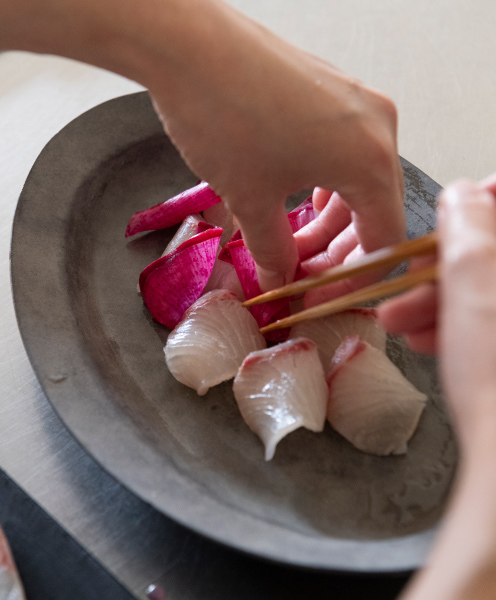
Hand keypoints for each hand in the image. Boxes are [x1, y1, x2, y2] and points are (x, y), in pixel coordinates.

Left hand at [146, 0, 405, 290]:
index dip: (351, 282)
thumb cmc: (225, 119)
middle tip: (298, 277)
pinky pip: (341, 154)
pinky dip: (322, 187)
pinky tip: (295, 203)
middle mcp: (377, 128)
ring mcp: (356, 103)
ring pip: (355, 184)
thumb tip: (280, 282)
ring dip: (325, 224)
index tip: (319, 298)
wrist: (188, 44)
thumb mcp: (252, 201)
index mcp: (372, 160)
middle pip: (372, 213)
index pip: (383, 242)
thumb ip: (273, 252)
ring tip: (287, 245)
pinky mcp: (332, 91)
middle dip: (335, 254)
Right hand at [394, 176, 495, 599]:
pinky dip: (452, 328)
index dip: (482, 204)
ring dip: (437, 303)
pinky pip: (483, 326)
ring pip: (484, 295)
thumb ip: (468, 224)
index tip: (448, 218)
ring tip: (397, 323)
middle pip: (491, 259)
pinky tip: (421, 341)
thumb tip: (462, 191)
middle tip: (401, 286)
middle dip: (441, 270)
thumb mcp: (474, 279)